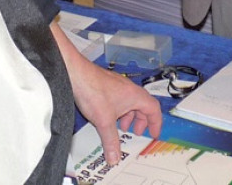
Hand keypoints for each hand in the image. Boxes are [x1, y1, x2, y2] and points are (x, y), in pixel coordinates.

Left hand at [53, 23, 161, 165]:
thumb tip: (114, 158)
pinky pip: (119, 99)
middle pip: (143, 105)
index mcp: (134, 95)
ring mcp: (117, 85)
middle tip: (136, 132)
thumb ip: (111, 141)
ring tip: (120, 127)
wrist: (76, 73)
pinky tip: (107, 117)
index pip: (154, 108)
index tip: (154, 133)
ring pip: (129, 102)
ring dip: (128, 115)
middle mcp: (128, 88)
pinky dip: (118, 110)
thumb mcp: (104, 121)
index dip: (156, 122)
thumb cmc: (93, 91)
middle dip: (141, 121)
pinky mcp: (107, 85)